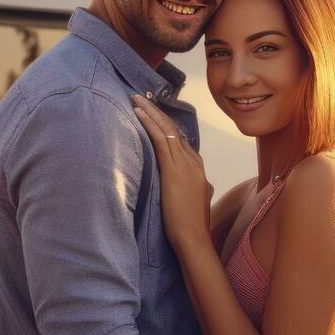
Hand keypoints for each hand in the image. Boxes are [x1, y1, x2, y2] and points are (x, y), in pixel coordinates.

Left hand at [131, 94, 213, 250]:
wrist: (194, 237)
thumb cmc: (192, 224)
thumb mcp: (196, 200)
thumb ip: (194, 187)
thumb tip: (191, 184)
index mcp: (198, 167)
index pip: (181, 138)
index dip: (166, 124)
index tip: (153, 113)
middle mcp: (193, 161)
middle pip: (174, 128)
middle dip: (157, 111)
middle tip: (142, 97)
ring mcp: (185, 164)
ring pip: (167, 129)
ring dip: (150, 112)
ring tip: (136, 99)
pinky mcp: (174, 169)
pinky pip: (161, 139)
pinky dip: (150, 123)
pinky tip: (139, 113)